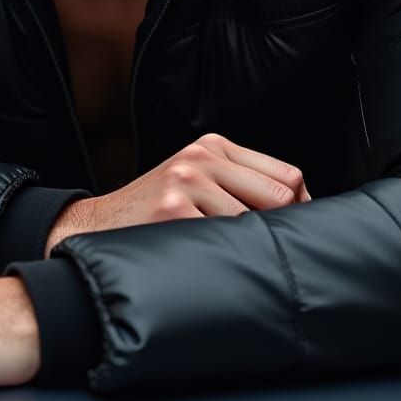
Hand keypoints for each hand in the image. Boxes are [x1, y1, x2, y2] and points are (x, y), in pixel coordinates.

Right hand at [46, 132, 309, 254]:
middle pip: (281, 196)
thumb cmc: (154, 212)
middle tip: (264, 250)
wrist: (95, 226)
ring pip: (254, 223)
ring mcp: (187, 180)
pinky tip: (202, 255)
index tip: (292, 232)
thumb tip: (304, 211)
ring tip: (222, 252)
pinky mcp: (173, 208)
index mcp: (213, 145)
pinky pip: (225, 239)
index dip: (301, 208)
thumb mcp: (197, 181)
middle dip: (281, 228)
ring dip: (245, 246)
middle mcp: (201, 156)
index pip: (287, 175)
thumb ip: (241, 185)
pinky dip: (222, 255)